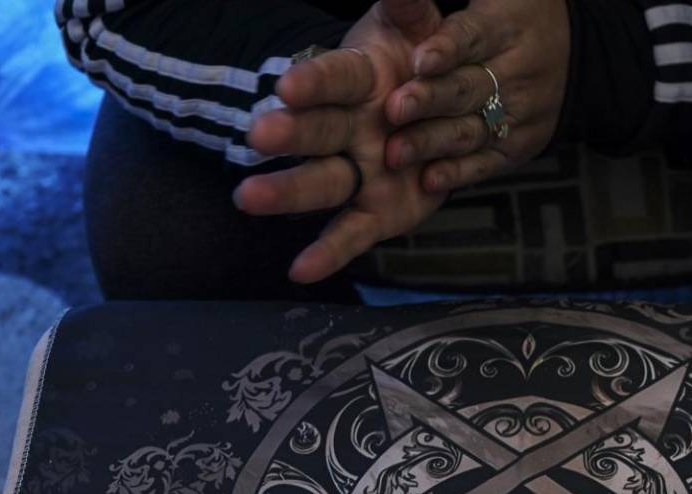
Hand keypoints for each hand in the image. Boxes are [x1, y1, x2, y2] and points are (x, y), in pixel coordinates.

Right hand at [234, 0, 447, 282]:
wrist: (445, 115)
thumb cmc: (421, 67)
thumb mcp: (418, 30)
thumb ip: (407, 9)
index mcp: (358, 80)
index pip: (332, 78)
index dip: (312, 84)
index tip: (287, 87)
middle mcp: (348, 128)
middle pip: (315, 132)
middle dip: (288, 135)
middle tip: (257, 136)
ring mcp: (358, 172)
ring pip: (320, 183)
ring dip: (286, 192)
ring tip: (246, 199)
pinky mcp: (375, 212)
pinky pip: (350, 234)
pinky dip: (327, 252)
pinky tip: (300, 270)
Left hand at [384, 0, 568, 193]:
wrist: (573, 54)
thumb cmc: (512, 19)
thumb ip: (436, 1)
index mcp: (505, 28)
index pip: (471, 38)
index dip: (445, 50)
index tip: (418, 61)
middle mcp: (517, 73)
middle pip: (467, 88)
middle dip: (429, 101)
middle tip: (394, 109)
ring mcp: (520, 113)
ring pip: (471, 129)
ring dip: (432, 142)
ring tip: (396, 152)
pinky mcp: (519, 146)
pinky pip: (486, 162)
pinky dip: (458, 172)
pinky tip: (430, 179)